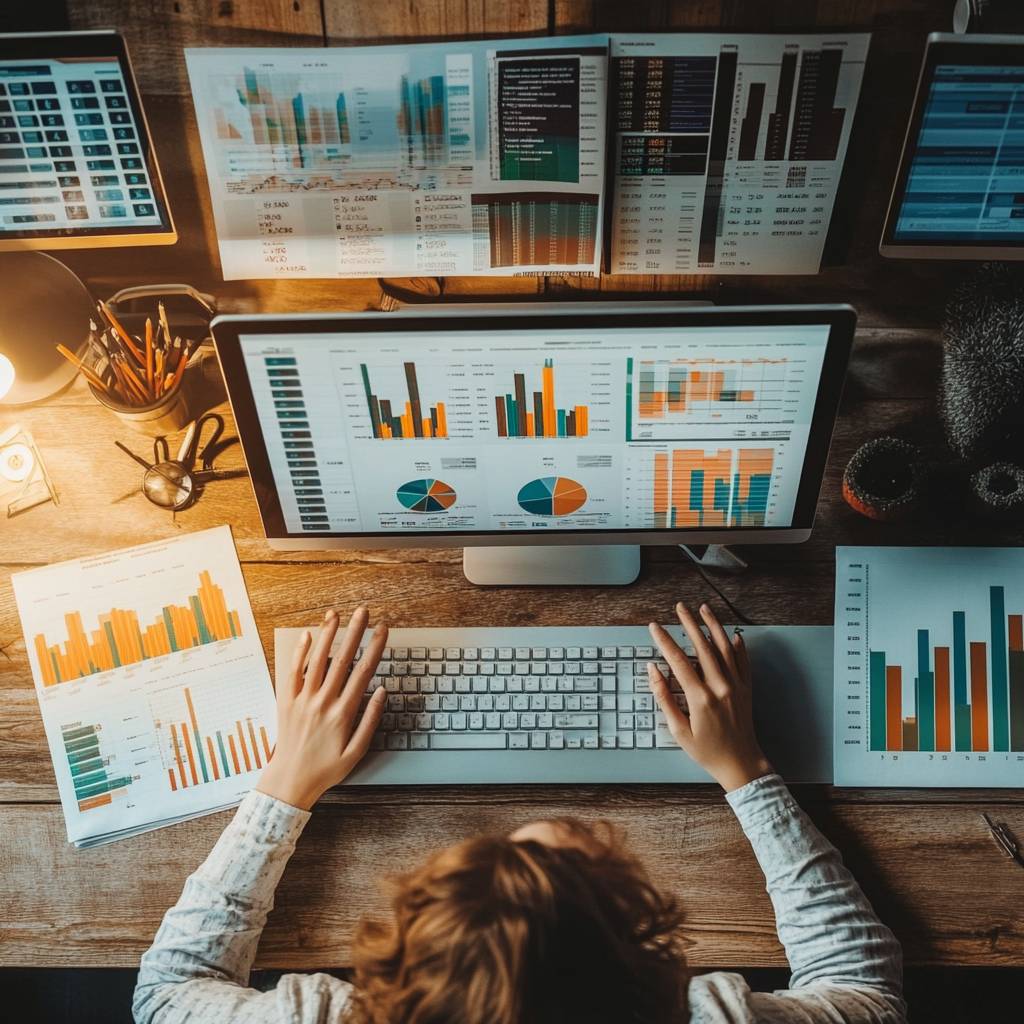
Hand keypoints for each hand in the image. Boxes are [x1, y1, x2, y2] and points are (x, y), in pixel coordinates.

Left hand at [258, 607, 387, 809]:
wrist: (290, 781)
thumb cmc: (326, 769)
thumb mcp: (357, 751)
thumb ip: (370, 720)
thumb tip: (381, 692)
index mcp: (343, 713)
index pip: (363, 671)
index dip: (375, 647)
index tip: (383, 630)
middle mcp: (323, 701)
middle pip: (342, 658)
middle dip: (355, 632)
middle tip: (364, 612)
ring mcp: (303, 699)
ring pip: (317, 660)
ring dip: (327, 634)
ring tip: (336, 614)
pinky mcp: (286, 701)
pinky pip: (293, 671)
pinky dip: (300, 652)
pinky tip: (307, 635)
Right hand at [648, 602, 771, 792]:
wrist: (741, 764)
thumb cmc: (707, 751)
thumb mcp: (678, 730)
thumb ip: (664, 698)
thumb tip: (653, 671)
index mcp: (701, 698)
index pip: (679, 661)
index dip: (665, 641)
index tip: (655, 627)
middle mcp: (720, 686)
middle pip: (703, 646)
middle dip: (689, 624)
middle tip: (679, 607)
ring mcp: (736, 686)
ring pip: (725, 648)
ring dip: (713, 626)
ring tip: (704, 609)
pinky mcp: (746, 689)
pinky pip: (743, 661)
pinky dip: (737, 645)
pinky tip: (732, 634)